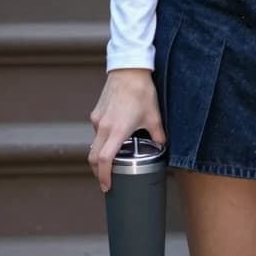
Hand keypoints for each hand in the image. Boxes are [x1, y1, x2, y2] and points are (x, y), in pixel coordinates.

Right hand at [88, 69, 164, 192]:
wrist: (128, 69)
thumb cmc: (141, 92)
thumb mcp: (154, 117)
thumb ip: (158, 135)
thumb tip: (162, 145)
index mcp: (117, 131)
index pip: (104, 160)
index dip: (103, 176)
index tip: (106, 186)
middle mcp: (103, 127)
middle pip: (93, 156)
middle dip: (98, 171)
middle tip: (106, 181)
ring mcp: (97, 119)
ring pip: (95, 144)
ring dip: (101, 154)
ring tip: (113, 159)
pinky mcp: (96, 112)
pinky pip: (97, 131)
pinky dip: (103, 140)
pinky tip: (114, 138)